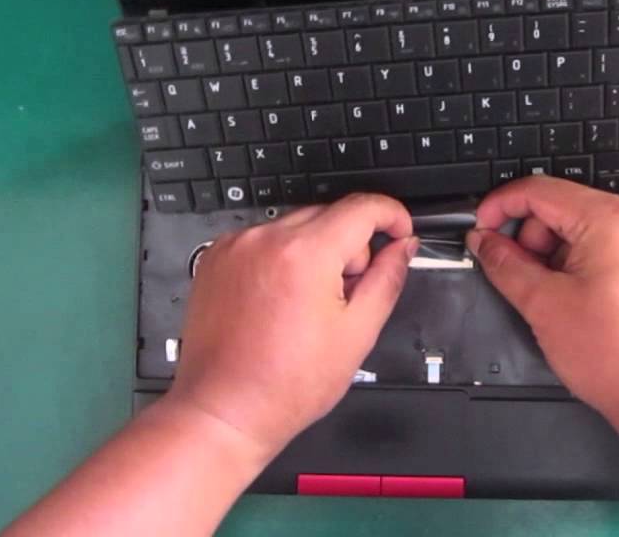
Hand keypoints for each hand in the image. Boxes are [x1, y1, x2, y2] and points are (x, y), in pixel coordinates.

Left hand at [168, 194, 416, 461]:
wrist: (224, 410)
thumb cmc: (285, 385)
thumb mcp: (356, 334)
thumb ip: (386, 279)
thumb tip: (403, 247)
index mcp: (304, 255)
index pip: (362, 207)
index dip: (392, 216)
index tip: (400, 231)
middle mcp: (265, 240)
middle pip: (329, 215)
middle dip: (350, 246)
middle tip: (347, 294)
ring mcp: (235, 246)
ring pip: (296, 226)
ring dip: (314, 251)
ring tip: (307, 305)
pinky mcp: (216, 258)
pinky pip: (263, 240)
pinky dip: (281, 258)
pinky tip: (280, 301)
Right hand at [468, 176, 618, 421]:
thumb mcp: (544, 305)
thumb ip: (505, 264)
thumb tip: (483, 241)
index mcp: (614, 217)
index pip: (541, 190)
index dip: (500, 208)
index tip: (480, 230)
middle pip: (563, 209)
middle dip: (533, 242)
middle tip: (526, 283)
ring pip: (584, 230)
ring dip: (558, 258)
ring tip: (560, 303)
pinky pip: (609, 247)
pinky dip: (584, 267)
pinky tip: (582, 304)